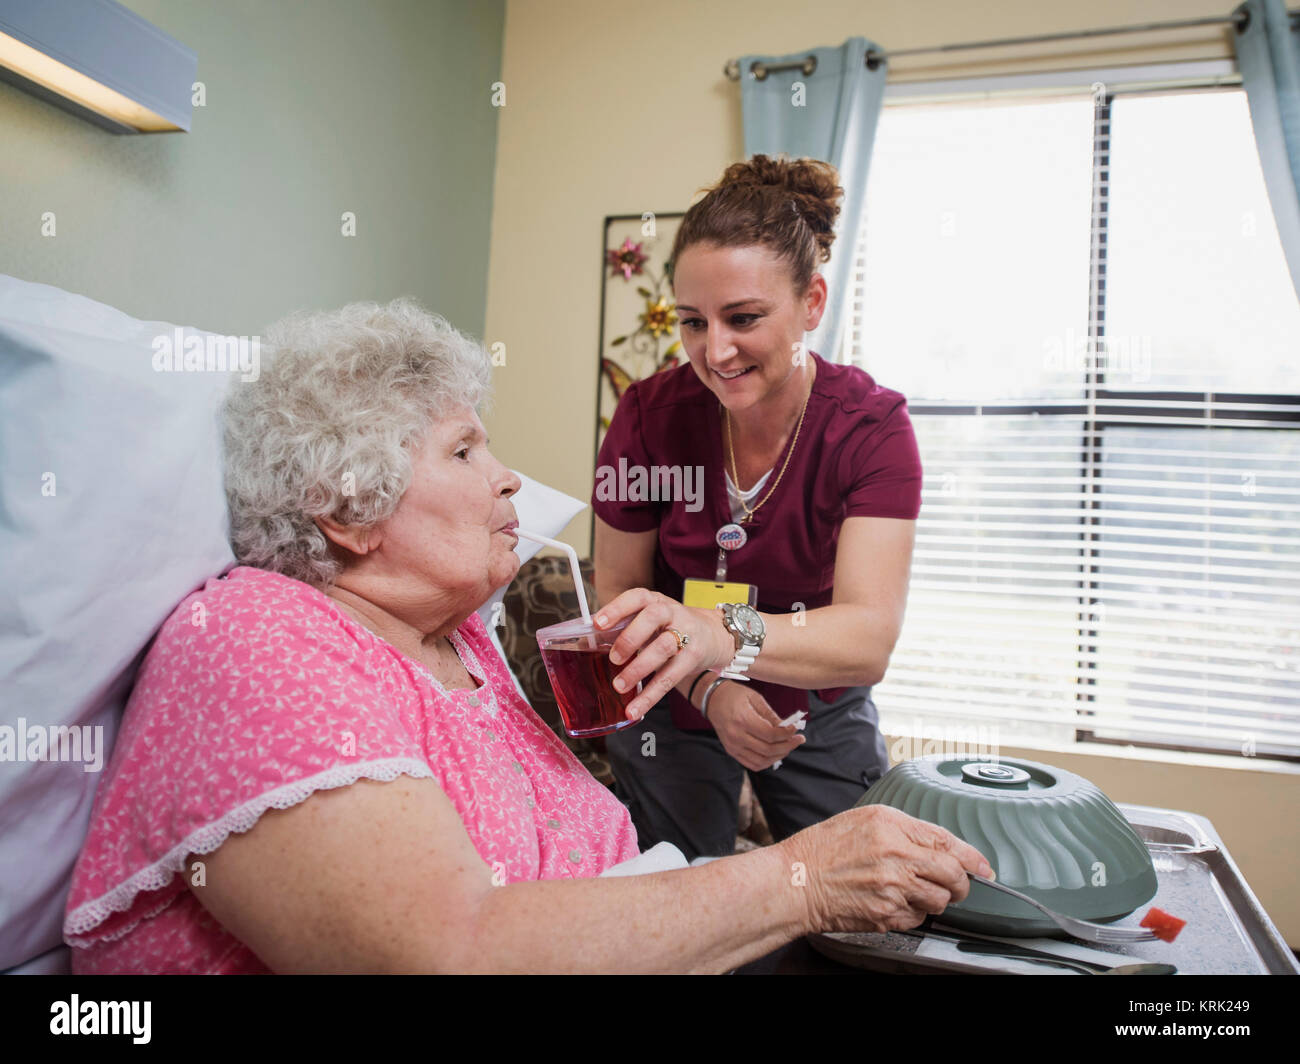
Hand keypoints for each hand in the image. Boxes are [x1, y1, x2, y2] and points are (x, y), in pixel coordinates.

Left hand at [594, 588, 735, 720]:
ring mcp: (686, 633)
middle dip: (630, 638)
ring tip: (619, 686)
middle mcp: (672, 612)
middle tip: (613, 659)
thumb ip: (624, 628)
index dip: (617, 608)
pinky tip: (635, 708)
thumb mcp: (650, 620)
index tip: (598, 624)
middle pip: (653, 617)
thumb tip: (586, 643)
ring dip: (639, 669)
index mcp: (655, 601)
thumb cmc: (671, 627)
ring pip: (663, 647)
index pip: (637, 597)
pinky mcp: (693, 657)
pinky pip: (670, 677)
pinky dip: (650, 696)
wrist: (713, 635)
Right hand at [706, 683, 803, 771]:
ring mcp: (733, 746)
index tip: (796, 729)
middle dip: (788, 746)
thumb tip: (787, 728)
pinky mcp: (731, 751)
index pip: (770, 735)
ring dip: (779, 756)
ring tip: (788, 746)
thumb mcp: (755, 698)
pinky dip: (766, 762)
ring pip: (762, 761)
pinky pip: (752, 764)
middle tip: (799, 739)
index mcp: (743, 720)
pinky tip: (775, 754)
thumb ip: (771, 715)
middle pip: (768, 750)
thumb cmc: (734, 695)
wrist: (712, 699)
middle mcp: (736, 736)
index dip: (787, 734)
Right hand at [779, 805, 995, 934]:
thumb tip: (938, 845)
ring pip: (939, 900)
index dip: (972, 857)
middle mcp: (896, 856)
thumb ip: (903, 829)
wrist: (796, 881)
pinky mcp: (886, 915)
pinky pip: (917, 919)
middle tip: (955, 884)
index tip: (983, 866)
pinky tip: (893, 903)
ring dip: (934, 899)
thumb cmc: (822, 849)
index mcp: (891, 826)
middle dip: (961, 883)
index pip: (947, 841)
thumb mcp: (863, 820)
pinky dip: (912, 914)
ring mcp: (893, 888)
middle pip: (953, 874)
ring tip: (913, 892)